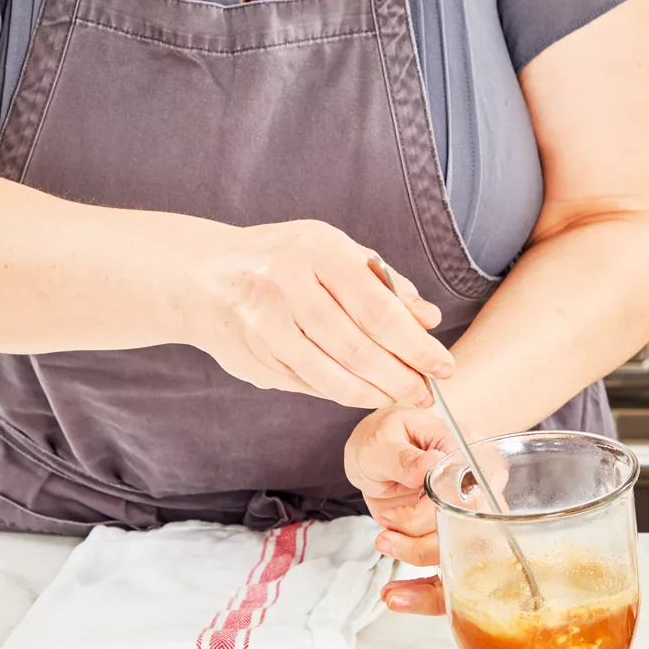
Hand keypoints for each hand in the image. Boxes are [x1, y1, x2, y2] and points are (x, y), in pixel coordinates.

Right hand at [194, 220, 453, 408]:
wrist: (206, 276)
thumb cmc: (283, 261)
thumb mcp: (333, 252)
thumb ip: (383, 284)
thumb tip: (429, 319)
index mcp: (317, 251)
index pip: (379, 309)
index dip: (415, 345)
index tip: (442, 367)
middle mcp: (288, 286)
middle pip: (358, 348)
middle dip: (400, 378)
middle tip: (424, 392)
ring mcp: (266, 325)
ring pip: (333, 375)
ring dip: (373, 393)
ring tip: (398, 397)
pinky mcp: (255, 357)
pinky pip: (309, 384)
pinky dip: (341, 393)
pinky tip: (362, 392)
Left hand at [345, 405, 452, 615]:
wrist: (377, 452)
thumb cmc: (385, 436)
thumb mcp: (384, 440)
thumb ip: (404, 457)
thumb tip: (429, 465)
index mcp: (468, 456)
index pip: (469, 494)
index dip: (433, 514)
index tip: (395, 517)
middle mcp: (478, 489)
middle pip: (470, 532)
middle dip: (423, 544)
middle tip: (384, 538)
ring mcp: (468, 518)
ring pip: (463, 559)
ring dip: (418, 560)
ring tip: (384, 545)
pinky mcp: (452, 540)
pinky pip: (451, 575)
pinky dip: (424, 593)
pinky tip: (396, 596)